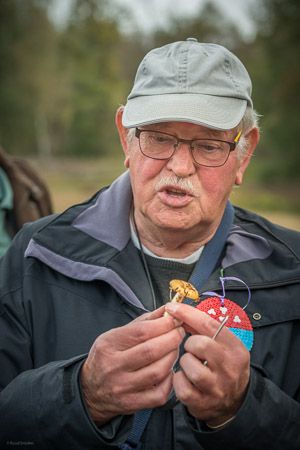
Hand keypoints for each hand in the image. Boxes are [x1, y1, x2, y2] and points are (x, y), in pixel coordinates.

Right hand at [80, 307, 184, 425]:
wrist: (90, 390)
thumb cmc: (107, 357)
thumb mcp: (116, 334)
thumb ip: (143, 322)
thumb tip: (167, 310)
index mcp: (108, 344)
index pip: (141, 331)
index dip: (163, 324)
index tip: (174, 320)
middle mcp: (113, 366)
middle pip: (152, 350)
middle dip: (172, 339)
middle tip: (179, 333)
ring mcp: (122, 387)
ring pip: (158, 371)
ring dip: (173, 357)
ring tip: (174, 349)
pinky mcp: (131, 403)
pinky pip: (159, 394)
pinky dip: (170, 381)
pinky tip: (169, 371)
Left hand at [165, 302, 249, 426]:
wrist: (235, 402)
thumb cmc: (223, 367)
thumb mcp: (223, 345)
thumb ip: (203, 328)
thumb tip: (179, 312)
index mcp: (235, 348)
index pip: (209, 324)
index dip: (187, 313)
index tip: (172, 308)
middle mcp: (229, 368)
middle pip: (202, 345)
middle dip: (190, 343)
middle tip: (191, 348)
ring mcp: (217, 387)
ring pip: (192, 367)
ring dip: (185, 363)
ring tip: (189, 364)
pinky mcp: (203, 403)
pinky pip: (183, 388)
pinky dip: (179, 381)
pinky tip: (184, 378)